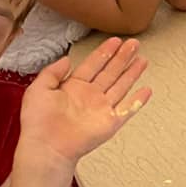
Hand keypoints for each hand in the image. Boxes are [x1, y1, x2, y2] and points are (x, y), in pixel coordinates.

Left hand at [18, 38, 150, 166]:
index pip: (93, 65)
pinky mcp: (110, 122)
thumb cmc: (39, 121)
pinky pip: (128, 109)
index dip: (104, 52)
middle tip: (134, 43)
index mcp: (73, 87)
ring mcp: (102, 109)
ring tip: (142, 59)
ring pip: (121, 86)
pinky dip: (139, 100)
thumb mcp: (38, 89)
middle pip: (110, 72)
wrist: (47, 146)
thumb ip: (52, 72)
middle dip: (122, 57)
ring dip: (132, 73)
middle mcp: (90, 96)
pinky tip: (147, 90)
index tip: (116, 40)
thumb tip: (66, 59)